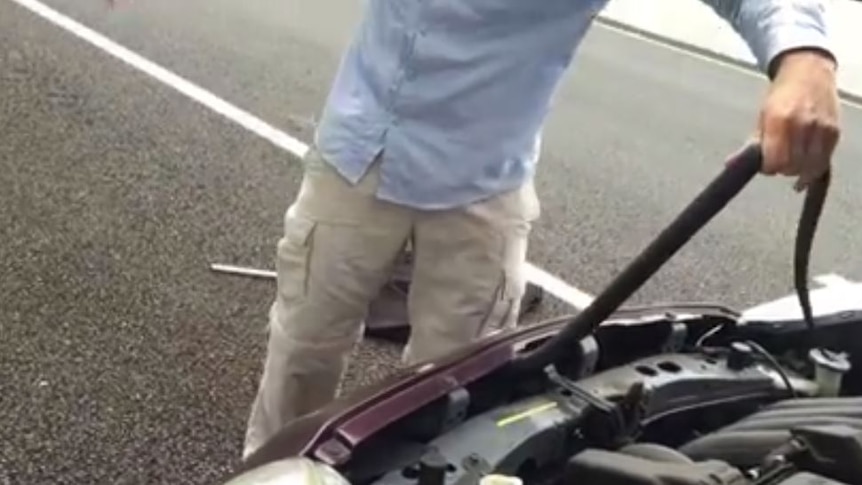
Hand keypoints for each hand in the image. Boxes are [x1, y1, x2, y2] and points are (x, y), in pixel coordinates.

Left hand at [734, 49, 840, 190]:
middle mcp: (801, 125)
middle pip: (791, 167)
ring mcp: (820, 129)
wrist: (808, 72)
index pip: (774, 161)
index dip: (768, 168)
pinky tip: (806, 161)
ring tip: (793, 161)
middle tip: (779, 162)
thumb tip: (735, 164)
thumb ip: (754, 142)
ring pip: (809, 168)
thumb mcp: (762, 115)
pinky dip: (813, 166)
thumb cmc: (782, 94)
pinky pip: (823, 161)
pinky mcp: (834, 132)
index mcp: (778, 120)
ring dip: (799, 170)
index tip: (766, 165)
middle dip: (782, 169)